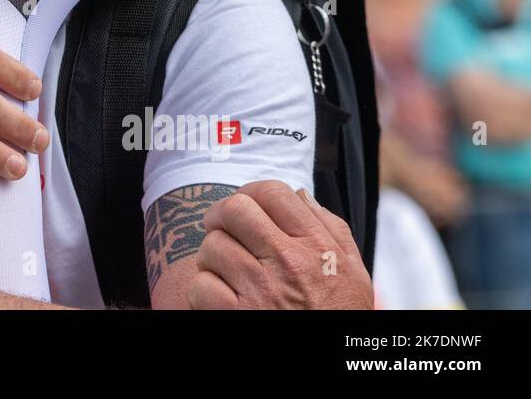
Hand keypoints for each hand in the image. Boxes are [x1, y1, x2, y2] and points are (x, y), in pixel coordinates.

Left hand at [187, 181, 373, 309]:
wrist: (333, 363)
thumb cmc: (339, 316)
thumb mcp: (353, 274)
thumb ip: (331, 229)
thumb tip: (299, 195)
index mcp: (316, 247)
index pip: (273, 192)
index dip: (252, 192)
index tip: (247, 206)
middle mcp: (288, 262)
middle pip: (234, 209)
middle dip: (222, 217)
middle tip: (223, 229)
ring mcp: (260, 289)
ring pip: (211, 246)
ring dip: (212, 258)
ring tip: (226, 271)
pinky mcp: (236, 315)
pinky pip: (201, 285)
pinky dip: (205, 292)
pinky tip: (222, 298)